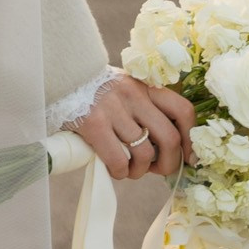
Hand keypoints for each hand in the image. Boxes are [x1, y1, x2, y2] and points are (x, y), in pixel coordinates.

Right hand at [70, 72, 195, 180]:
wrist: (58, 76)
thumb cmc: (95, 91)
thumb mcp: (125, 89)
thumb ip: (146, 107)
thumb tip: (171, 146)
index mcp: (144, 85)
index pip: (182, 110)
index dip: (190, 140)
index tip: (188, 158)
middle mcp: (133, 94)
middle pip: (169, 138)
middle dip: (168, 164)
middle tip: (156, 170)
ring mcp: (113, 108)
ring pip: (144, 154)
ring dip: (140, 172)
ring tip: (130, 169)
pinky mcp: (94, 123)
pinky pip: (119, 161)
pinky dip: (120, 172)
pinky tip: (113, 168)